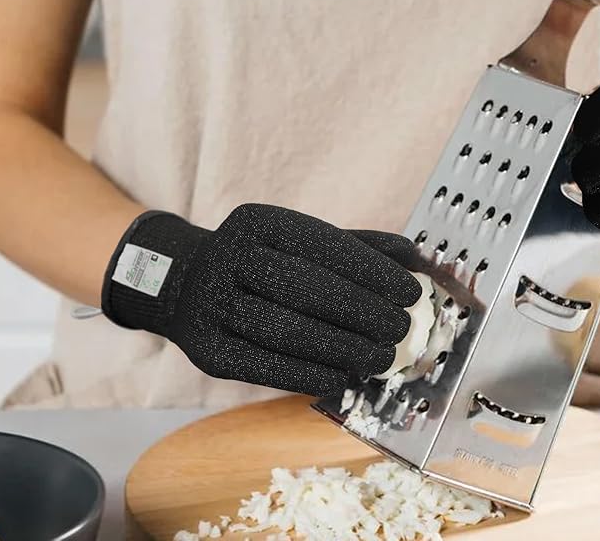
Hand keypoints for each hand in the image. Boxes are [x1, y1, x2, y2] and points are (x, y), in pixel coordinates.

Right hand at [101, 204, 422, 396]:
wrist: (182, 285)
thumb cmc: (261, 264)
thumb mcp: (299, 242)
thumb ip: (357, 248)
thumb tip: (417, 260)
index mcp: (258, 222)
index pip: (322, 245)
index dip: (371, 271)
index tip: (409, 292)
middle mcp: (229, 258)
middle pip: (304, 287)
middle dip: (361, 312)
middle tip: (399, 329)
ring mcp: (213, 305)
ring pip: (285, 330)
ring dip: (342, 348)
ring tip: (380, 358)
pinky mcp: (208, 351)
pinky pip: (266, 367)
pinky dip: (310, 375)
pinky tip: (343, 377)